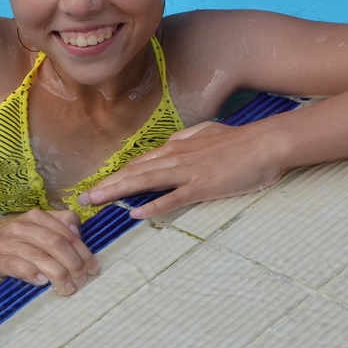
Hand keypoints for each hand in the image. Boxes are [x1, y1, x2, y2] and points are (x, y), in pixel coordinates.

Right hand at [0, 209, 100, 294]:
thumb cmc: (18, 236)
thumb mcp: (39, 224)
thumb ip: (61, 223)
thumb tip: (77, 230)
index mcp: (37, 216)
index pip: (67, 232)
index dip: (83, 251)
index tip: (93, 267)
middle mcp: (22, 227)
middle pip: (55, 244)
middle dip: (73, 264)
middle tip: (82, 280)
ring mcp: (9, 243)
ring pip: (40, 257)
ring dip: (58, 275)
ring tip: (68, 288)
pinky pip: (19, 267)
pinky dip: (33, 275)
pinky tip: (43, 282)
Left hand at [77, 120, 287, 219]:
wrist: (265, 143)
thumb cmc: (239, 141)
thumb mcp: (207, 134)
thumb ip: (186, 140)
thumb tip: (171, 144)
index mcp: (176, 148)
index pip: (138, 164)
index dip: (116, 175)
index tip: (97, 185)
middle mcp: (176, 158)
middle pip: (134, 173)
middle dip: (106, 186)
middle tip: (82, 198)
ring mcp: (188, 172)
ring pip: (145, 182)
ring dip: (118, 192)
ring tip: (96, 201)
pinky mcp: (203, 187)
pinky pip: (174, 198)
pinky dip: (154, 206)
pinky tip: (136, 213)